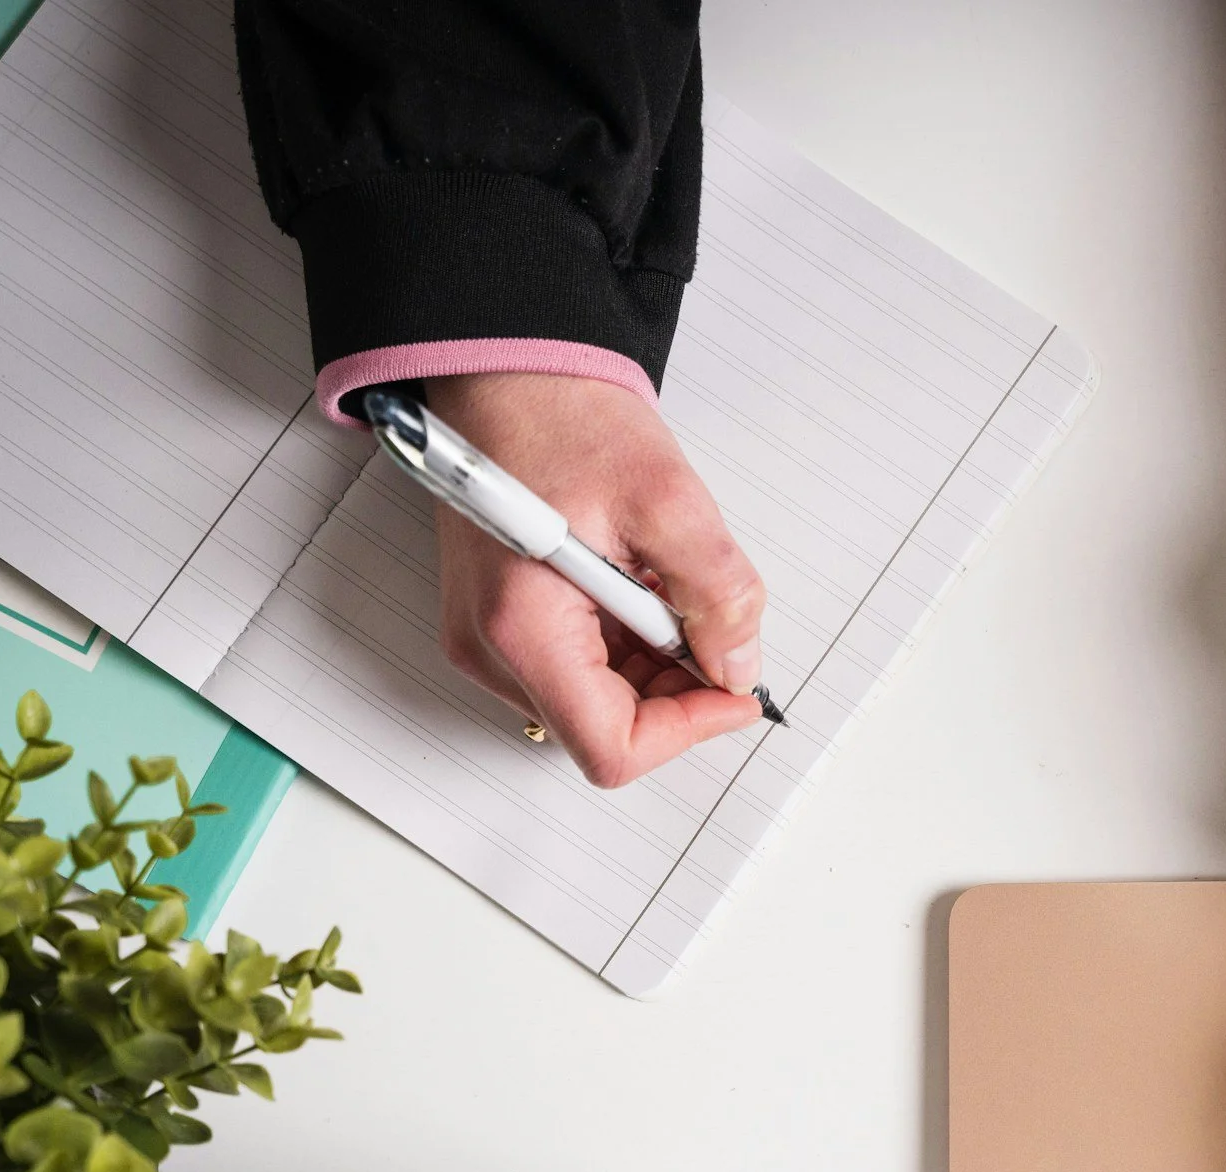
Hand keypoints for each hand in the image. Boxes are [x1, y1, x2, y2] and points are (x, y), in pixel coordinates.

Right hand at [424, 372, 767, 786]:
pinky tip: (641, 587)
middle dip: (675, 691)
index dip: (689, 729)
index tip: (734, 688)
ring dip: (654, 664)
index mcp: (522, 627)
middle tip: (713, 625)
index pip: (612, 747)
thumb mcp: (668, 499)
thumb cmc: (561, 416)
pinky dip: (626, 642)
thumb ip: (717, 593)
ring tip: (670, 588)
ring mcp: (487, 638)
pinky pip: (576, 664)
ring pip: (594, 700)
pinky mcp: (498, 621)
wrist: (504, 371)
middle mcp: (490, 648)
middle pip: (603, 727)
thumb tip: (737, 663)